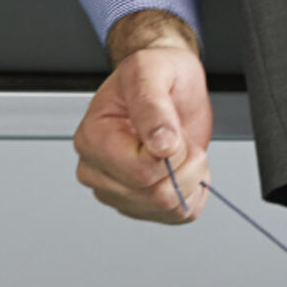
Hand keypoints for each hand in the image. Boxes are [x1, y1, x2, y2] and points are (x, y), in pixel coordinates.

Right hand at [73, 12, 211, 223]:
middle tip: (179, 138)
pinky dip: (193, 193)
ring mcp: (118, 190)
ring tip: (180, 149)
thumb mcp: (152, 71)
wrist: (169, 83)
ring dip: (190, 178)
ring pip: (166, 209)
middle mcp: (98, 169)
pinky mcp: (141, 203)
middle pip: (154, 195)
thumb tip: (160, 143)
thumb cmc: (156, 74)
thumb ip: (152, 104)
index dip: (171, 153)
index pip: (139, 172)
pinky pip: (178, 215)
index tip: (172, 130)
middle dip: (184, 165)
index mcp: (92, 138)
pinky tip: (184, 168)